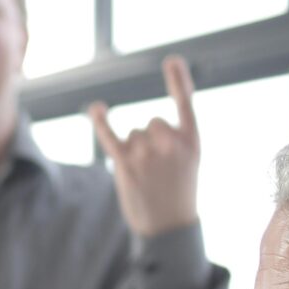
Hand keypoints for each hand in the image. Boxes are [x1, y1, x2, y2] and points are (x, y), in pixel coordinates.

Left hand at [89, 54, 200, 237]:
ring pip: (133, 134)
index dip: (178, 81)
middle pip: (151, 122)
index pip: (185, 104)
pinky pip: (111, 136)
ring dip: (134, 151)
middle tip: (159, 169)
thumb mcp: (189, 162)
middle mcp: (171, 144)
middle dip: (150, 139)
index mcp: (192, 141)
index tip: (171, 60)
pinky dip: (101, 122)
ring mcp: (148, 153)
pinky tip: (96, 109)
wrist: (169, 228)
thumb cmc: (179, 193)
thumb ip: (174, 140)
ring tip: (146, 176)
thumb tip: (144, 127)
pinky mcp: (126, 165)